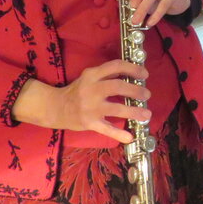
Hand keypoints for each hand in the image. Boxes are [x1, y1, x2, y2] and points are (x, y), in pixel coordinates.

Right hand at [13, 60, 150, 144]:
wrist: (55, 108)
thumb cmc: (76, 91)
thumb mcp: (89, 77)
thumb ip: (107, 75)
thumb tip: (131, 74)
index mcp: (92, 75)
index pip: (115, 66)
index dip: (132, 68)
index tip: (144, 74)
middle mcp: (91, 90)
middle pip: (118, 86)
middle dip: (136, 90)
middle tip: (147, 94)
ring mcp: (90, 108)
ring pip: (116, 108)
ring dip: (134, 111)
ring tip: (147, 114)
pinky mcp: (89, 123)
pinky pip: (106, 129)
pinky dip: (118, 134)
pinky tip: (130, 137)